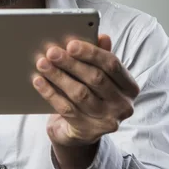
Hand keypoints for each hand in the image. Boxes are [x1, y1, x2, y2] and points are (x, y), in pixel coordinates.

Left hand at [32, 35, 139, 168]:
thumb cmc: (92, 95)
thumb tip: (102, 36)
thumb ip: (100, 57)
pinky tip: (39, 81)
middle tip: (51, 52)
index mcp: (129, 87)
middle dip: (71, 63)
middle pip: (95, 79)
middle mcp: (123, 105)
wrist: (81, 131)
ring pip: (79, 93)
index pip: (112, 65)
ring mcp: (106, 120)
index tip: (70, 44)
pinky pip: (66, 108)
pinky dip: (50, 93)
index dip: (91, 53)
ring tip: (42, 64)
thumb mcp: (99, 77)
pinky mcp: (88, 130)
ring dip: (58, 76)